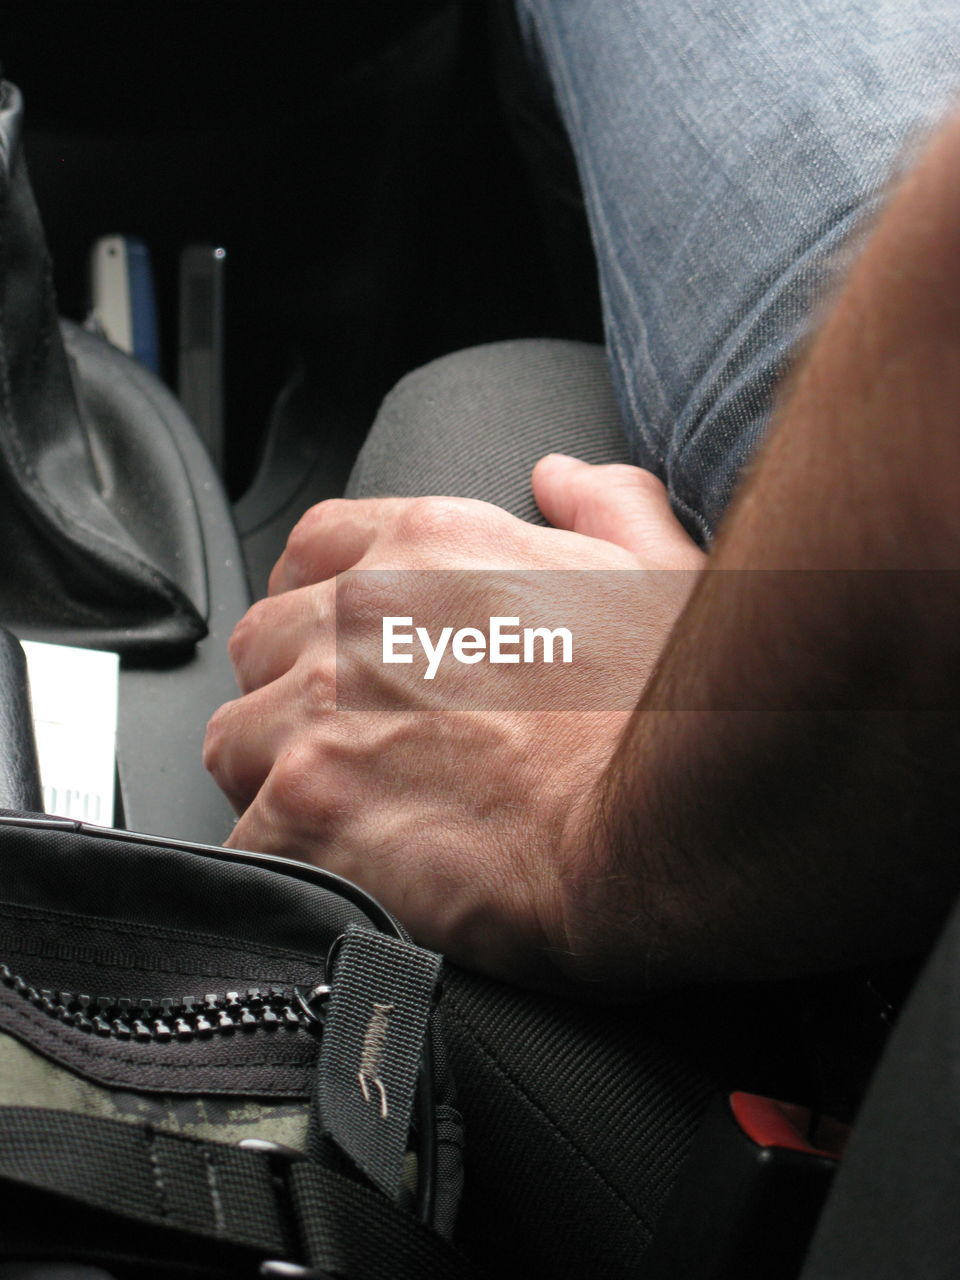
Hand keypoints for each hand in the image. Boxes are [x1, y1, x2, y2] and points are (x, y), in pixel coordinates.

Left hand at [204, 456, 704, 988]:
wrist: (671, 823)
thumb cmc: (677, 714)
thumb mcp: (664, 572)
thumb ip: (606, 508)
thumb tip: (566, 478)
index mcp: (434, 547)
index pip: (316, 550)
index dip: (317, 607)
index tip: (335, 654)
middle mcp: (365, 614)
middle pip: (264, 650)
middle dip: (294, 700)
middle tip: (357, 755)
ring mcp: (325, 708)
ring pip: (236, 742)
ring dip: (277, 784)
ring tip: (350, 826)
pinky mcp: (310, 804)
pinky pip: (245, 838)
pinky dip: (283, 864)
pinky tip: (343, 879)